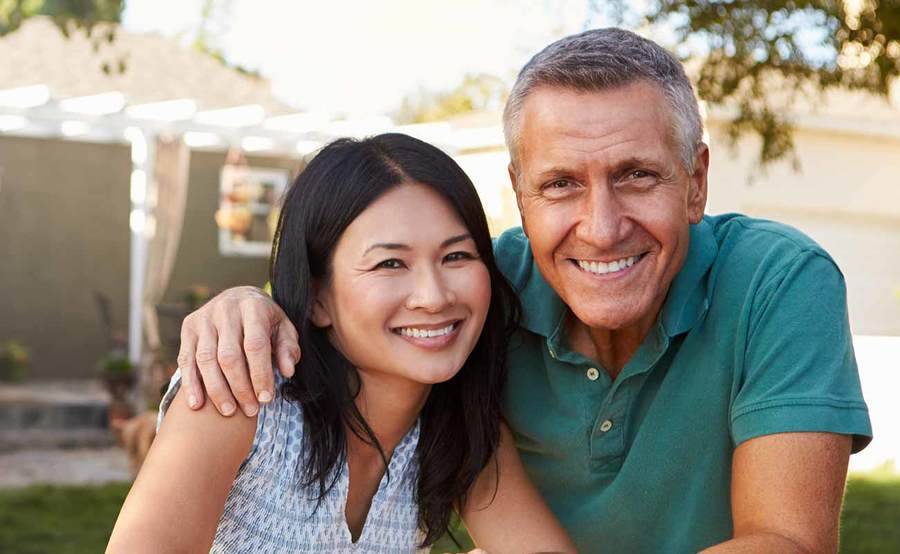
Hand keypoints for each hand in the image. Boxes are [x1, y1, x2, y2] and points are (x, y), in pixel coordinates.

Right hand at [177, 286, 299, 415]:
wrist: (238, 297)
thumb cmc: (265, 320)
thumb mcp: (283, 328)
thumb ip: (288, 348)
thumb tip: (287, 371)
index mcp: (253, 307)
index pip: (255, 345)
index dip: (260, 374)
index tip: (266, 399)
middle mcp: (225, 310)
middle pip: (229, 356)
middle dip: (240, 387)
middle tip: (251, 410)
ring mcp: (204, 319)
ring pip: (206, 360)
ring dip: (217, 390)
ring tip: (229, 411)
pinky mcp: (189, 328)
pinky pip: (186, 359)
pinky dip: (191, 384)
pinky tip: (197, 405)